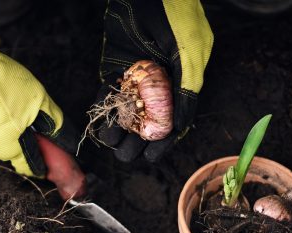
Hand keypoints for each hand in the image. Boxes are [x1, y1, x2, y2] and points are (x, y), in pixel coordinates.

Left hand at [97, 0, 213, 162]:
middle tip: (127, 155)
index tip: (151, 158)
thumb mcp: (190, 53)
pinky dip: (103, 106)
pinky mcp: (114, 68)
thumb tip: (180, 125)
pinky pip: (107, 91)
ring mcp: (134, 78)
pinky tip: (101, 122)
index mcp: (178, 84)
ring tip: (112, 141)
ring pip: (125, 111)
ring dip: (118, 129)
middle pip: (146, 120)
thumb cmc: (176, 16)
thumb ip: (186, 88)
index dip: (162, 142)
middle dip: (136, 141)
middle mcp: (156, 85)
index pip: (171, 120)